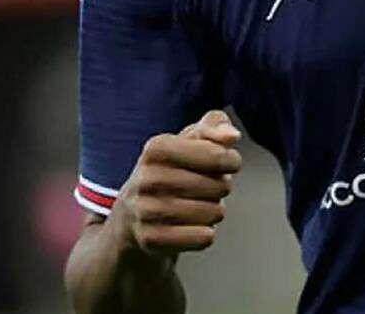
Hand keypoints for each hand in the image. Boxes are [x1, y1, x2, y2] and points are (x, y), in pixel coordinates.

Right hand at [110, 110, 242, 259]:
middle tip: (206, 186)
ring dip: (214, 211)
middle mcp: (147, 178)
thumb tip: (232, 136)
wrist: (132, 215)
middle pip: (219, 186)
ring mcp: (146, 211)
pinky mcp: (151, 240)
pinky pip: (203, 238)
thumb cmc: (172, 169)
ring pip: (214, 213)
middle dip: (221, 187)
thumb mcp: (191, 138)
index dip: (231, 160)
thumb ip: (216, 125)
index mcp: (156, 148)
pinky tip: (191, 226)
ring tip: (197, 205)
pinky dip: (205, 233)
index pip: (217, 155)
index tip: (229, 162)